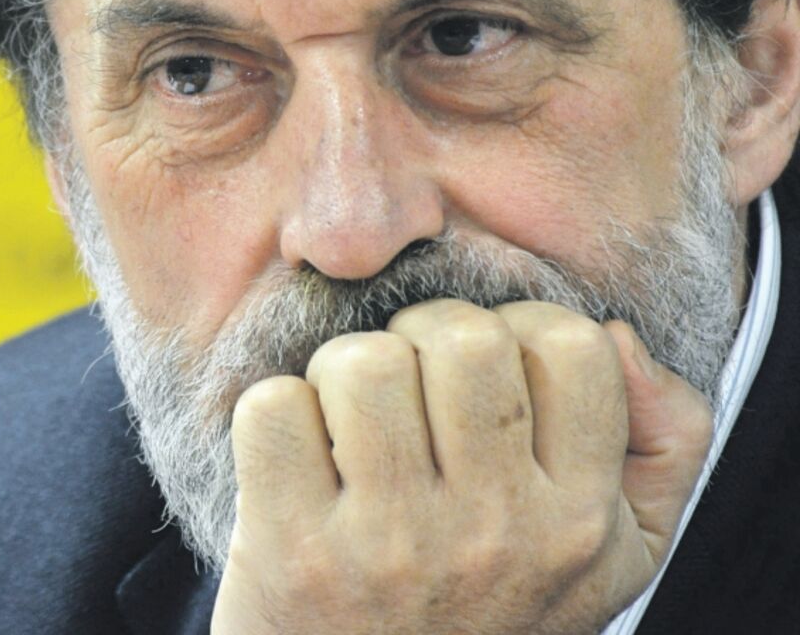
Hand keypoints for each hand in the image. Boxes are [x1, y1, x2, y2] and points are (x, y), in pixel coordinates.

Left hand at [211, 299, 713, 634]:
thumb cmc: (487, 611)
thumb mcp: (613, 554)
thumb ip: (663, 443)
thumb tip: (619, 334)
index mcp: (578, 522)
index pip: (575, 346)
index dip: (520, 331)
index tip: (484, 377)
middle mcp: (493, 532)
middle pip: (462, 338)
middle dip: (422, 337)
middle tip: (406, 387)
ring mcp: (389, 542)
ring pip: (363, 362)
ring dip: (343, 373)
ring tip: (350, 423)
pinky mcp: (292, 548)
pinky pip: (275, 406)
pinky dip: (276, 413)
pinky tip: (298, 458)